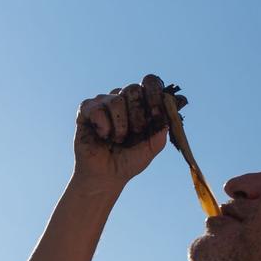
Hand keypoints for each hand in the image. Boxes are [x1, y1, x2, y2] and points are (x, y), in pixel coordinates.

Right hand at [72, 74, 186, 189]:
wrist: (105, 176)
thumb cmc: (128, 161)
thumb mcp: (152, 148)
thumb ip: (162, 130)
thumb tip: (174, 108)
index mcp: (141, 104)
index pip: (150, 83)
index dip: (155, 94)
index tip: (156, 114)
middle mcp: (123, 99)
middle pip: (133, 88)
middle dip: (137, 112)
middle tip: (137, 130)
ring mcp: (104, 103)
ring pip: (116, 99)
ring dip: (120, 125)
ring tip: (117, 139)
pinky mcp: (86, 110)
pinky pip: (97, 108)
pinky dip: (103, 126)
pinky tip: (102, 136)